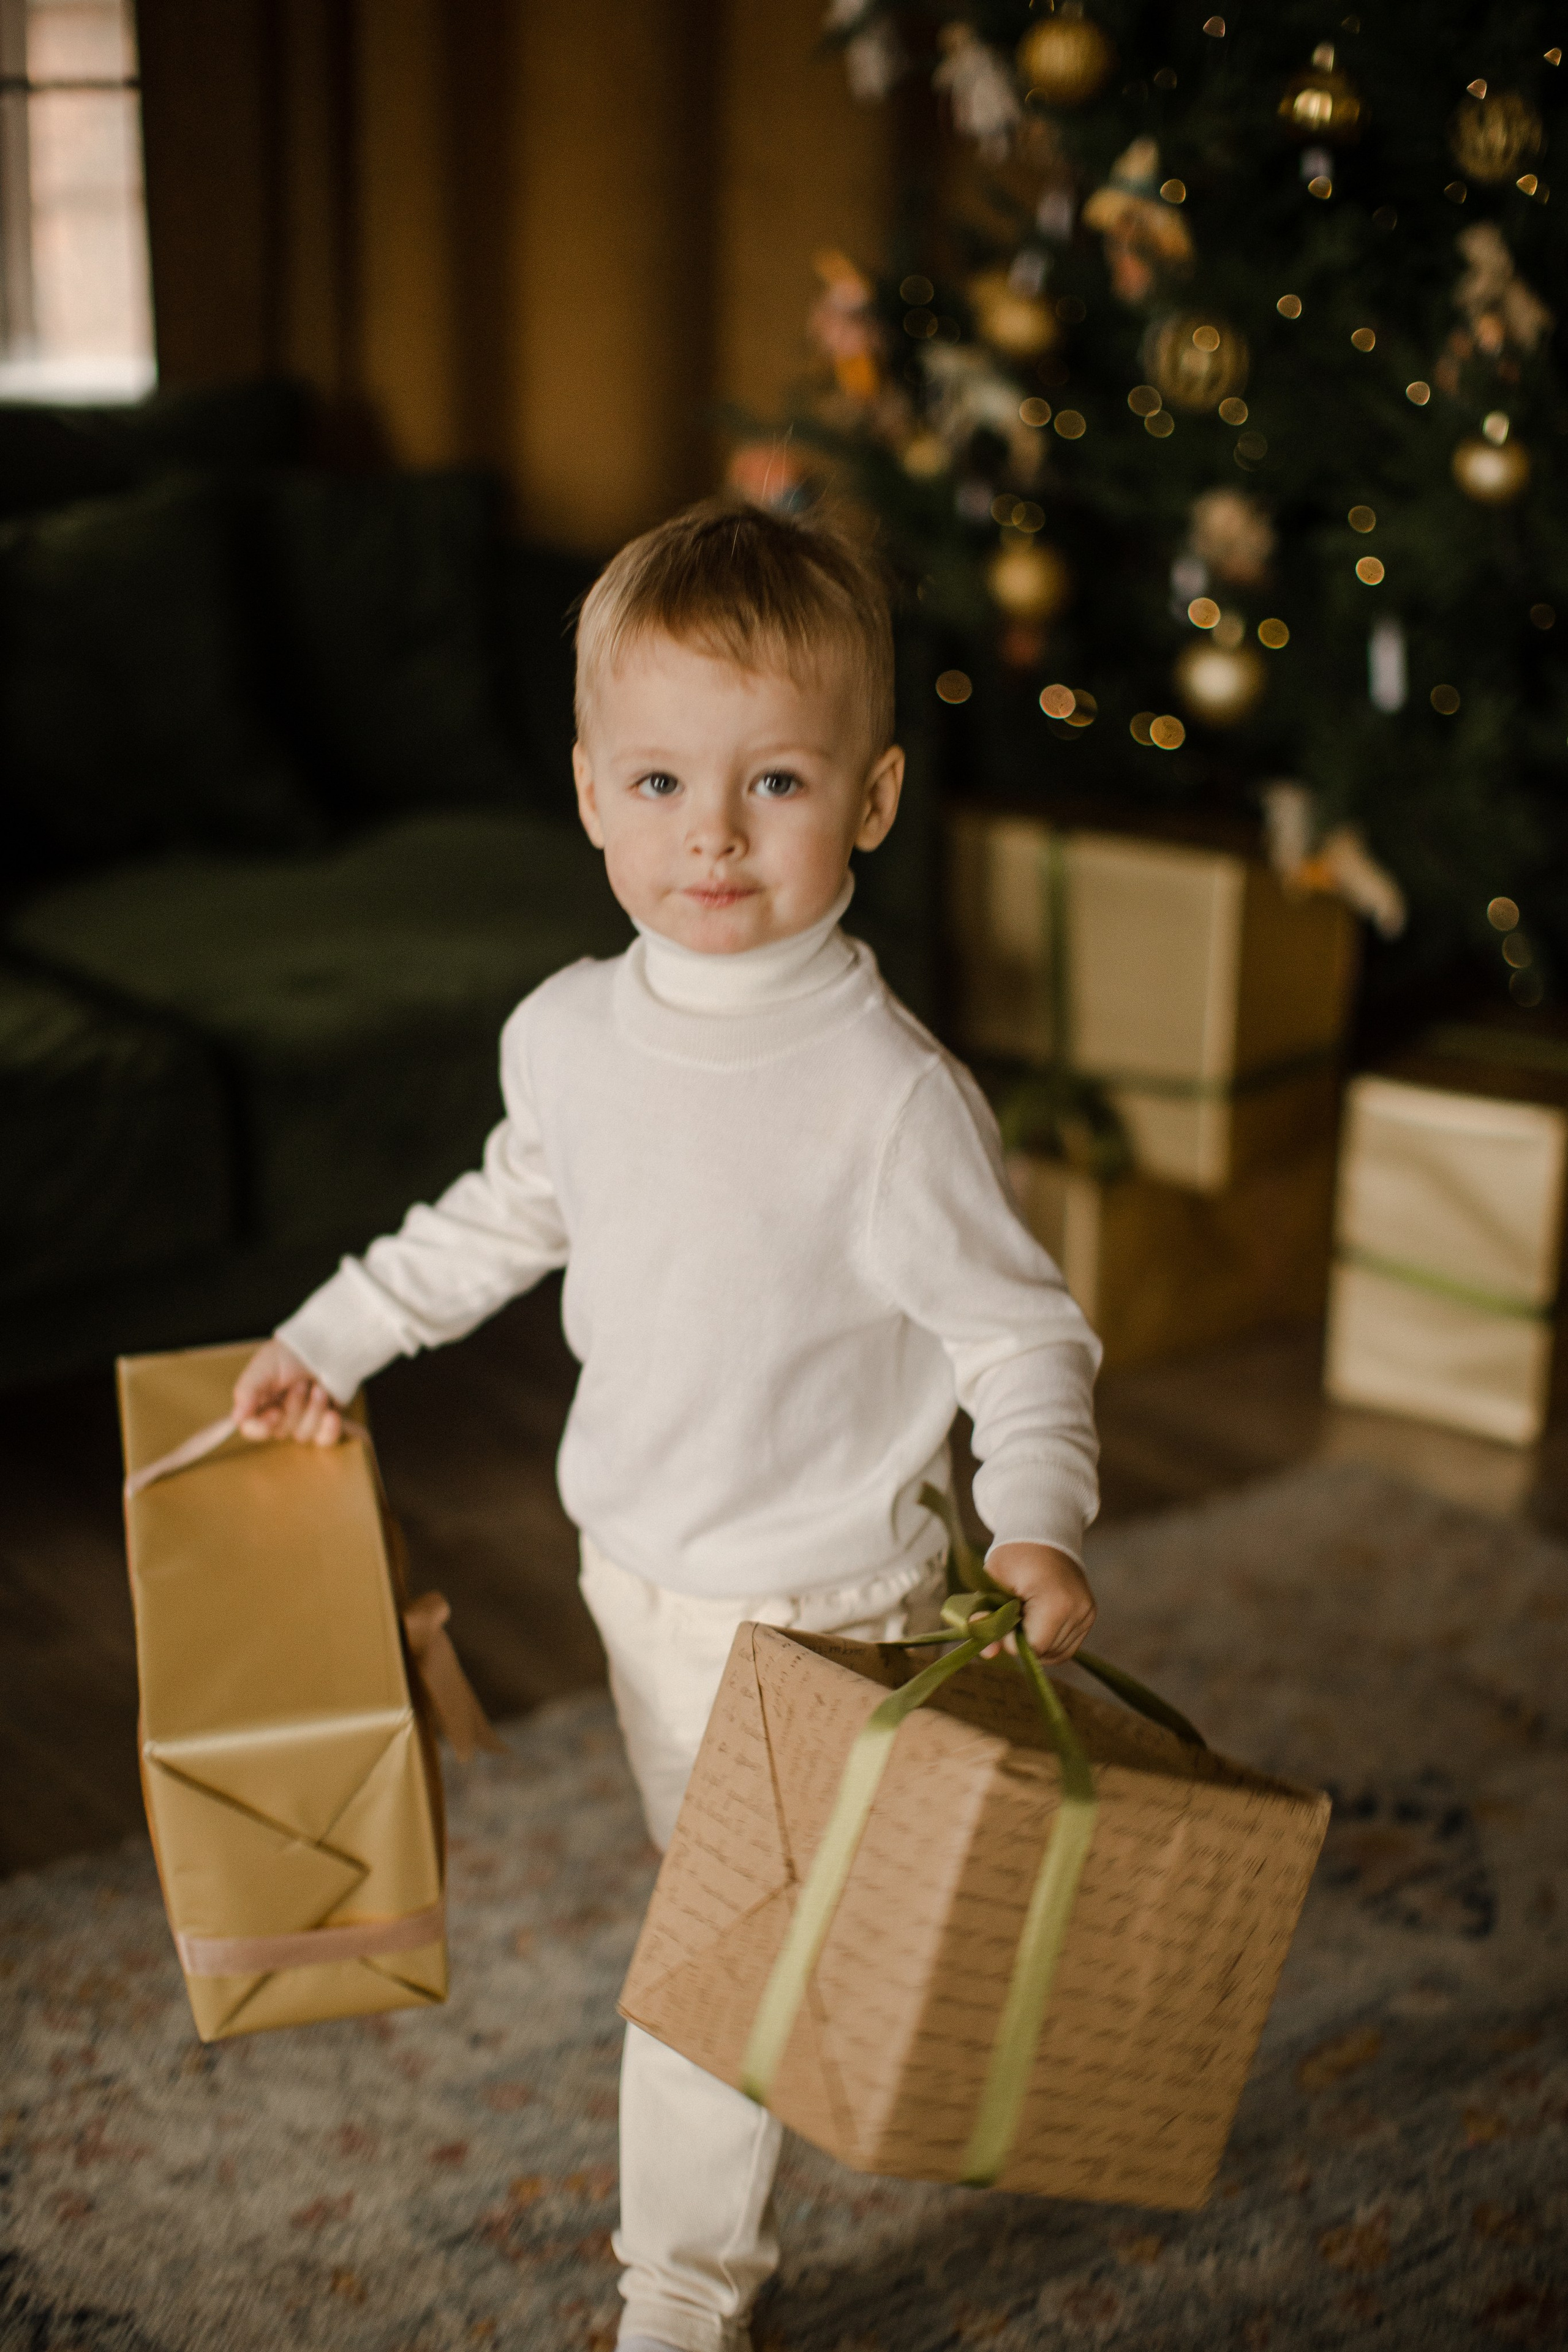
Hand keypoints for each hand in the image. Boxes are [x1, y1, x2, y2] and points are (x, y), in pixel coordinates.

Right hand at [233, 1339, 342, 1446]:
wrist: (322, 1345)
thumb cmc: (289, 1355)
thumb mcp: (263, 1367)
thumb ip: (248, 1391)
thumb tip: (236, 1418)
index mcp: (259, 1405)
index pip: (252, 1430)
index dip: (262, 1427)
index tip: (275, 1412)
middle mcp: (279, 1417)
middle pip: (280, 1431)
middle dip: (294, 1406)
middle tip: (300, 1383)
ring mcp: (302, 1422)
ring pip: (303, 1434)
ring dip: (313, 1410)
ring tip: (319, 1388)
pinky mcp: (324, 1424)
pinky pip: (325, 1439)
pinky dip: (329, 1428)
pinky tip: (332, 1414)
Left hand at [981, 1541, 1095, 1661]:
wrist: (1043, 1534)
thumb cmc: (1014, 1556)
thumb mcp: (993, 1583)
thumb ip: (989, 1618)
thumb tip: (987, 1653)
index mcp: (1055, 1601)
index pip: (1033, 1646)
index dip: (1011, 1639)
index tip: (1003, 1617)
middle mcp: (1078, 1610)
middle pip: (1045, 1652)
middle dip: (1023, 1640)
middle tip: (1013, 1613)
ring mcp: (1087, 1613)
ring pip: (1057, 1653)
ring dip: (1037, 1643)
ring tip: (1027, 1614)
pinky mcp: (1090, 1614)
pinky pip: (1068, 1645)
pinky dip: (1050, 1642)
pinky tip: (1037, 1623)